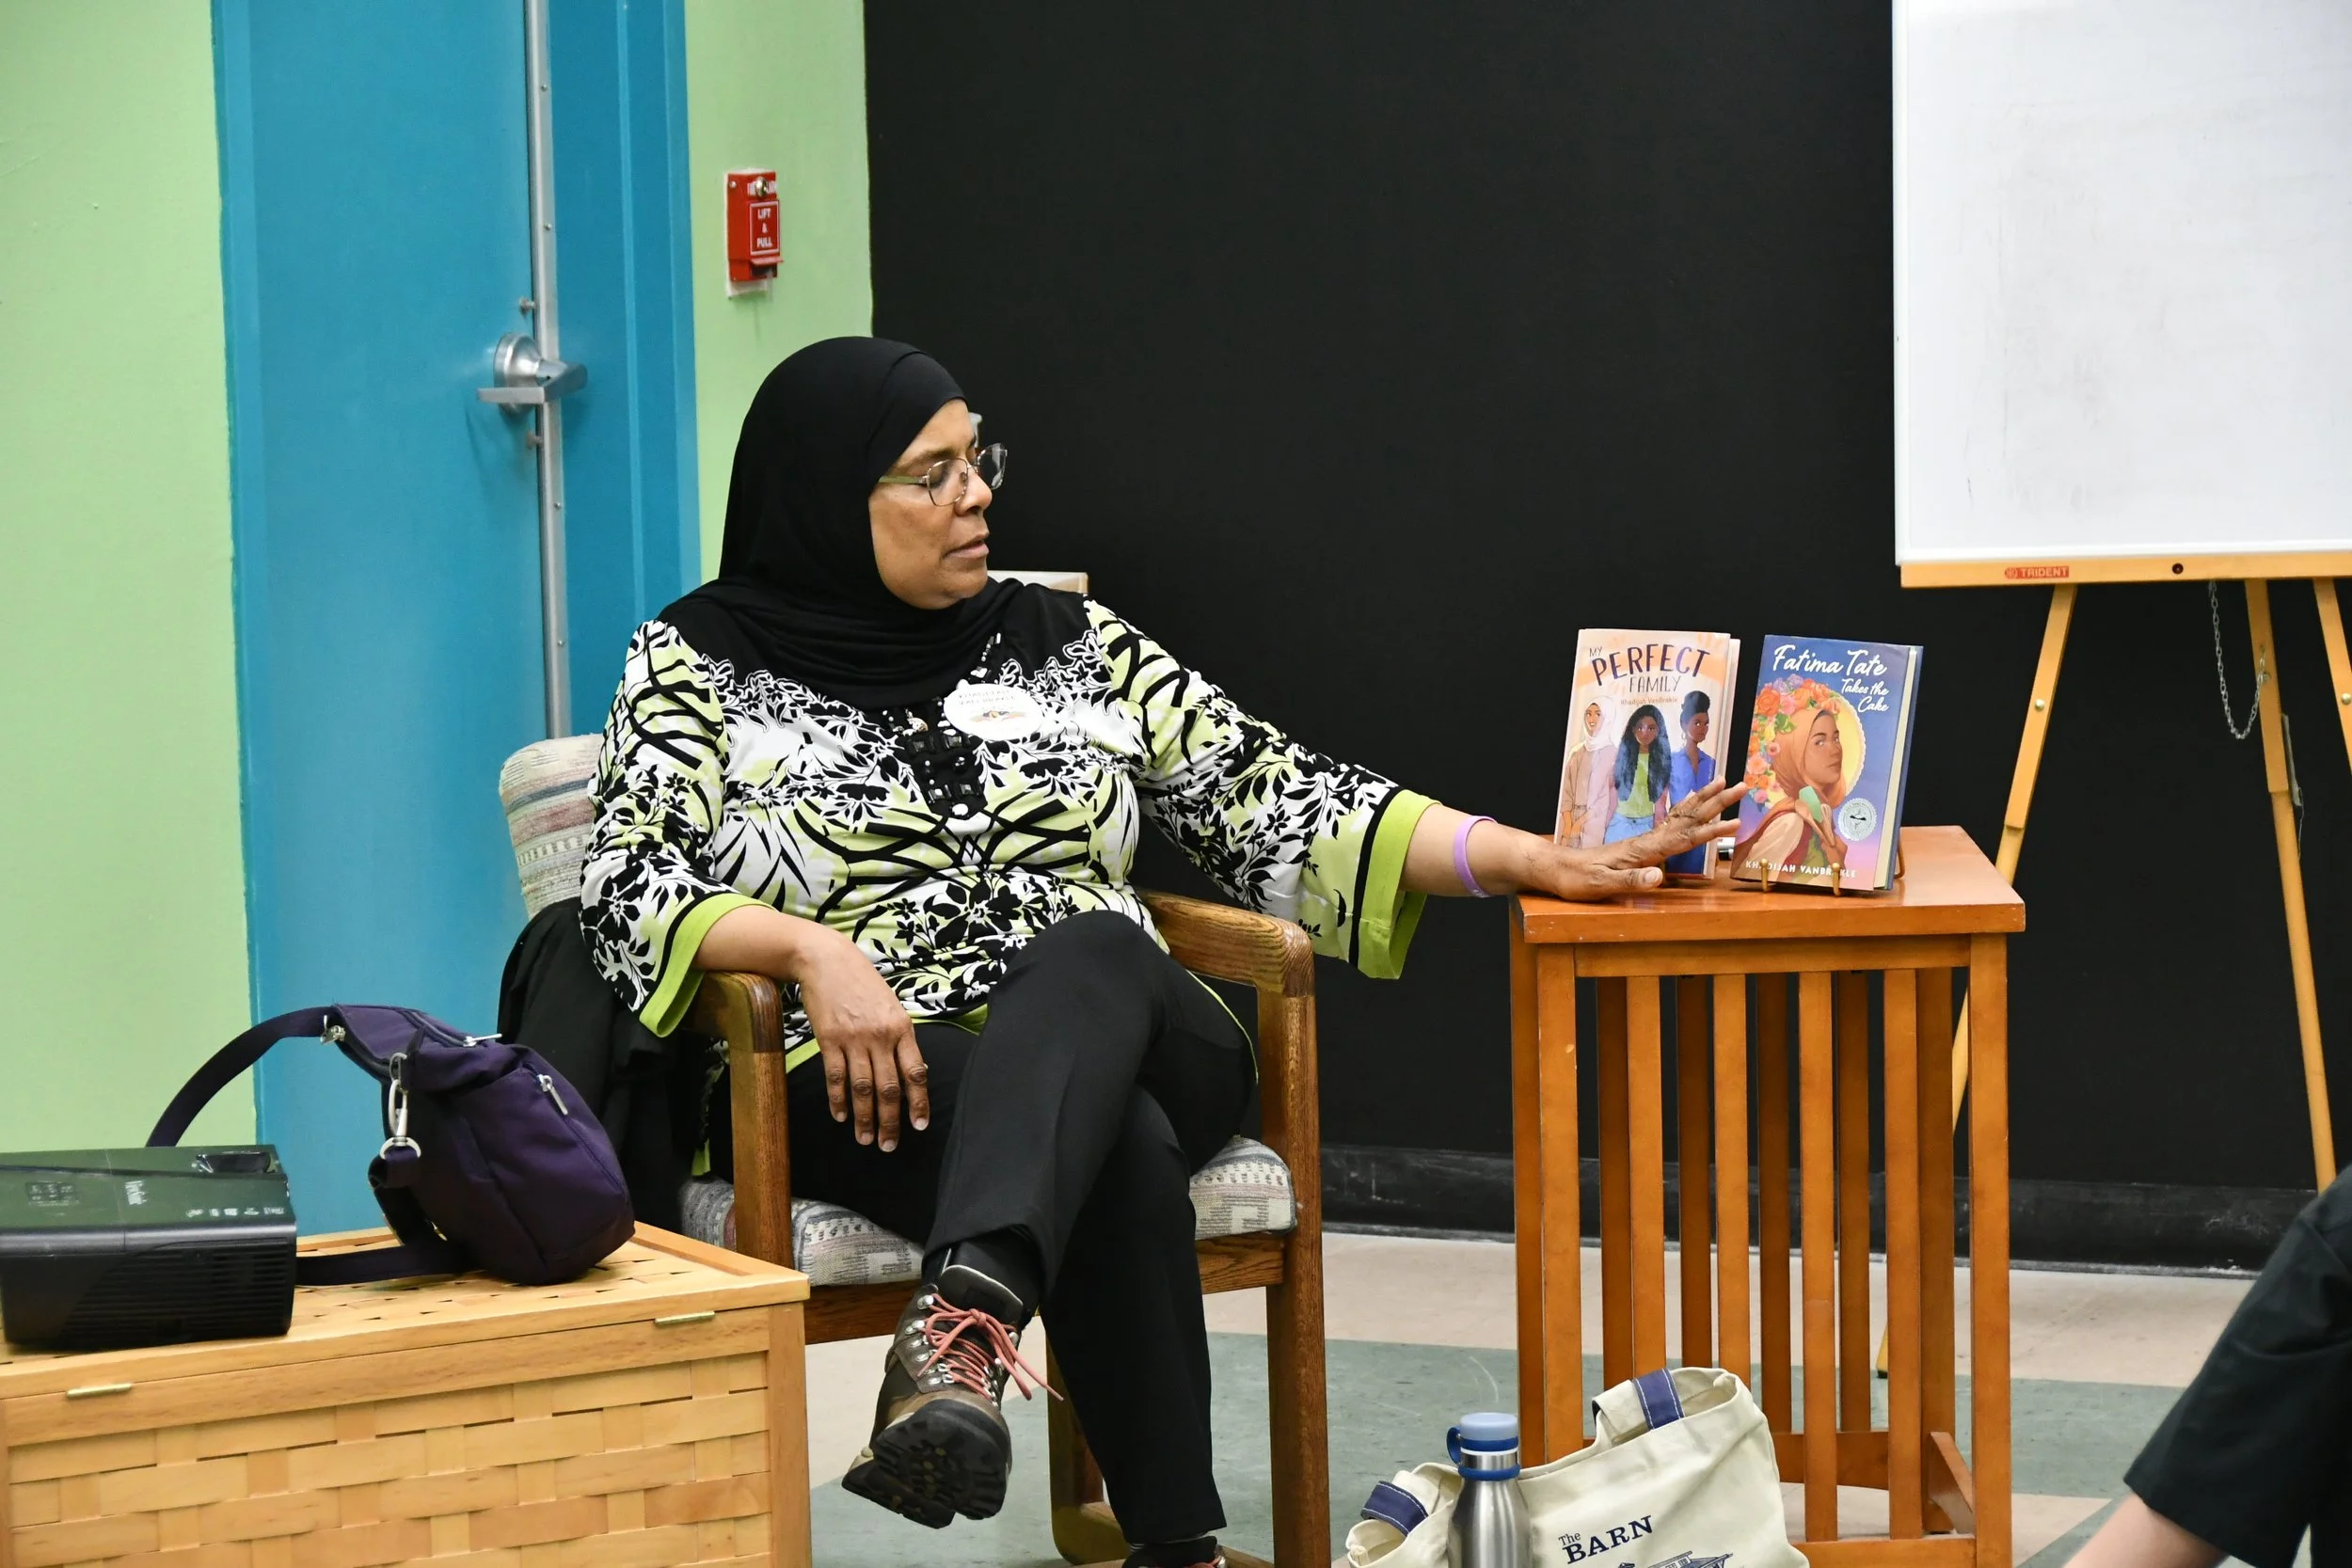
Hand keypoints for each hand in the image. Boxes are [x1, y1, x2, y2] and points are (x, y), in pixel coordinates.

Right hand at [794, 928, 928, 1150]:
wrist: (827, 960)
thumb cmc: (863, 982)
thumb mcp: (891, 1006)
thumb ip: (900, 1038)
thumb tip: (909, 1072)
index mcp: (902, 1028)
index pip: (916, 1073)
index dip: (918, 1103)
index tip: (919, 1126)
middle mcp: (881, 1036)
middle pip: (889, 1089)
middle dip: (890, 1122)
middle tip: (888, 1145)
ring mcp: (854, 1039)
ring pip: (863, 1089)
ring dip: (864, 1118)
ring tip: (865, 1140)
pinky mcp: (829, 1040)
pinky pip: (836, 1077)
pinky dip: (838, 1100)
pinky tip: (841, 1117)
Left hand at [1525, 777, 1749, 900]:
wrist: (1556, 869)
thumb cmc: (1577, 880)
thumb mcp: (1602, 885)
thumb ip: (1631, 881)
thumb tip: (1660, 877)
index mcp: (1643, 850)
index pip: (1684, 838)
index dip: (1711, 831)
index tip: (1736, 822)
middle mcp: (1647, 840)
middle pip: (1688, 817)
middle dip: (1717, 803)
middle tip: (1742, 786)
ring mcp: (1644, 840)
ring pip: (1681, 815)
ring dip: (1705, 800)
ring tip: (1725, 783)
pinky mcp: (1639, 845)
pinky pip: (1670, 822)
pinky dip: (1686, 810)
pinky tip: (1694, 803)